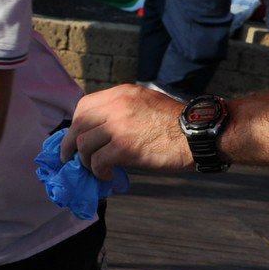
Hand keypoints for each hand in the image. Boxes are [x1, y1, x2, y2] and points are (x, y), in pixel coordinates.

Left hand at [60, 84, 188, 180]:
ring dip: (85, 160)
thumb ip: (122, 111)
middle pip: (78, 125)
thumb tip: (101, 132)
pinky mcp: (124, 147)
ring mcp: (118, 126)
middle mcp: (116, 105)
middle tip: (70, 158)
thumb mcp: (145, 104)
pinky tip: (106, 175)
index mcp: (121, 94)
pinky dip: (98, 171)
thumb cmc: (176, 123)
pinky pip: (97, 160)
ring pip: (83, 144)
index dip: (76, 124)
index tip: (76, 138)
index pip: (84, 106)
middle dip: (70, 144)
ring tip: (94, 169)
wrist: (198, 134)